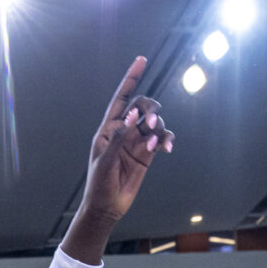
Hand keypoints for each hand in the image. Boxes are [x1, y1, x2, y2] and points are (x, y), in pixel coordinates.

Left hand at [79, 56, 173, 225]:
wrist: (107, 207)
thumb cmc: (99, 184)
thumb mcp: (106, 160)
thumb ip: (119, 137)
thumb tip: (132, 115)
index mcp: (108, 129)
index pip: (121, 99)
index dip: (131, 79)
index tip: (141, 60)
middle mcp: (124, 132)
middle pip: (143, 107)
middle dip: (151, 110)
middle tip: (152, 123)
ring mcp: (136, 142)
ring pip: (155, 123)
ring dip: (158, 128)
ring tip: (154, 144)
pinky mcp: (147, 155)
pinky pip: (160, 139)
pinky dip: (166, 140)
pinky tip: (166, 148)